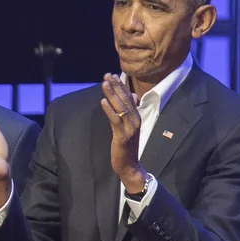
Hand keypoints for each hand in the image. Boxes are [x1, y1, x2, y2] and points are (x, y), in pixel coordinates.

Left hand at [100, 73, 145, 192]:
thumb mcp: (129, 126)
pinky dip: (109, 110)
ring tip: (104, 83)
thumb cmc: (127, 147)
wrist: (130, 166)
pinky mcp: (122, 136)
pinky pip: (115, 120)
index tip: (114, 75)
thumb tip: (132, 95)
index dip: (121, 86)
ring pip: (120, 107)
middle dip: (116, 86)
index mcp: (136, 117)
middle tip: (108, 75)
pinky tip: (103, 101)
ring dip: (112, 94)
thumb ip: (129, 111)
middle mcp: (135, 120)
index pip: (128, 98)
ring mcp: (129, 128)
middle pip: (125, 100)